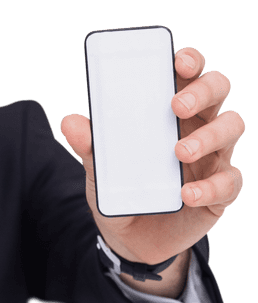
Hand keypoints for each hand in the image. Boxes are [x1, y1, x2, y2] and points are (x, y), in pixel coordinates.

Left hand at [59, 46, 244, 264]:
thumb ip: (89, 147)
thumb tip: (70, 122)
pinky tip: (187, 194)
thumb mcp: (100, 171)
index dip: (190, 61)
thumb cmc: (122, 192)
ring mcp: (213, 157)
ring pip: (232, 127)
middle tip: (176, 106)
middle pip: (217, 90)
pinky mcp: (219, 192)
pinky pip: (229, 181)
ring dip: (209, 136)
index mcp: (170, 112)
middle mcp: (197, 127)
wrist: (130, 241)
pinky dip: (211, 186)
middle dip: (203, 90)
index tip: (178, 60)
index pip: (188, 74)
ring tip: (179, 152)